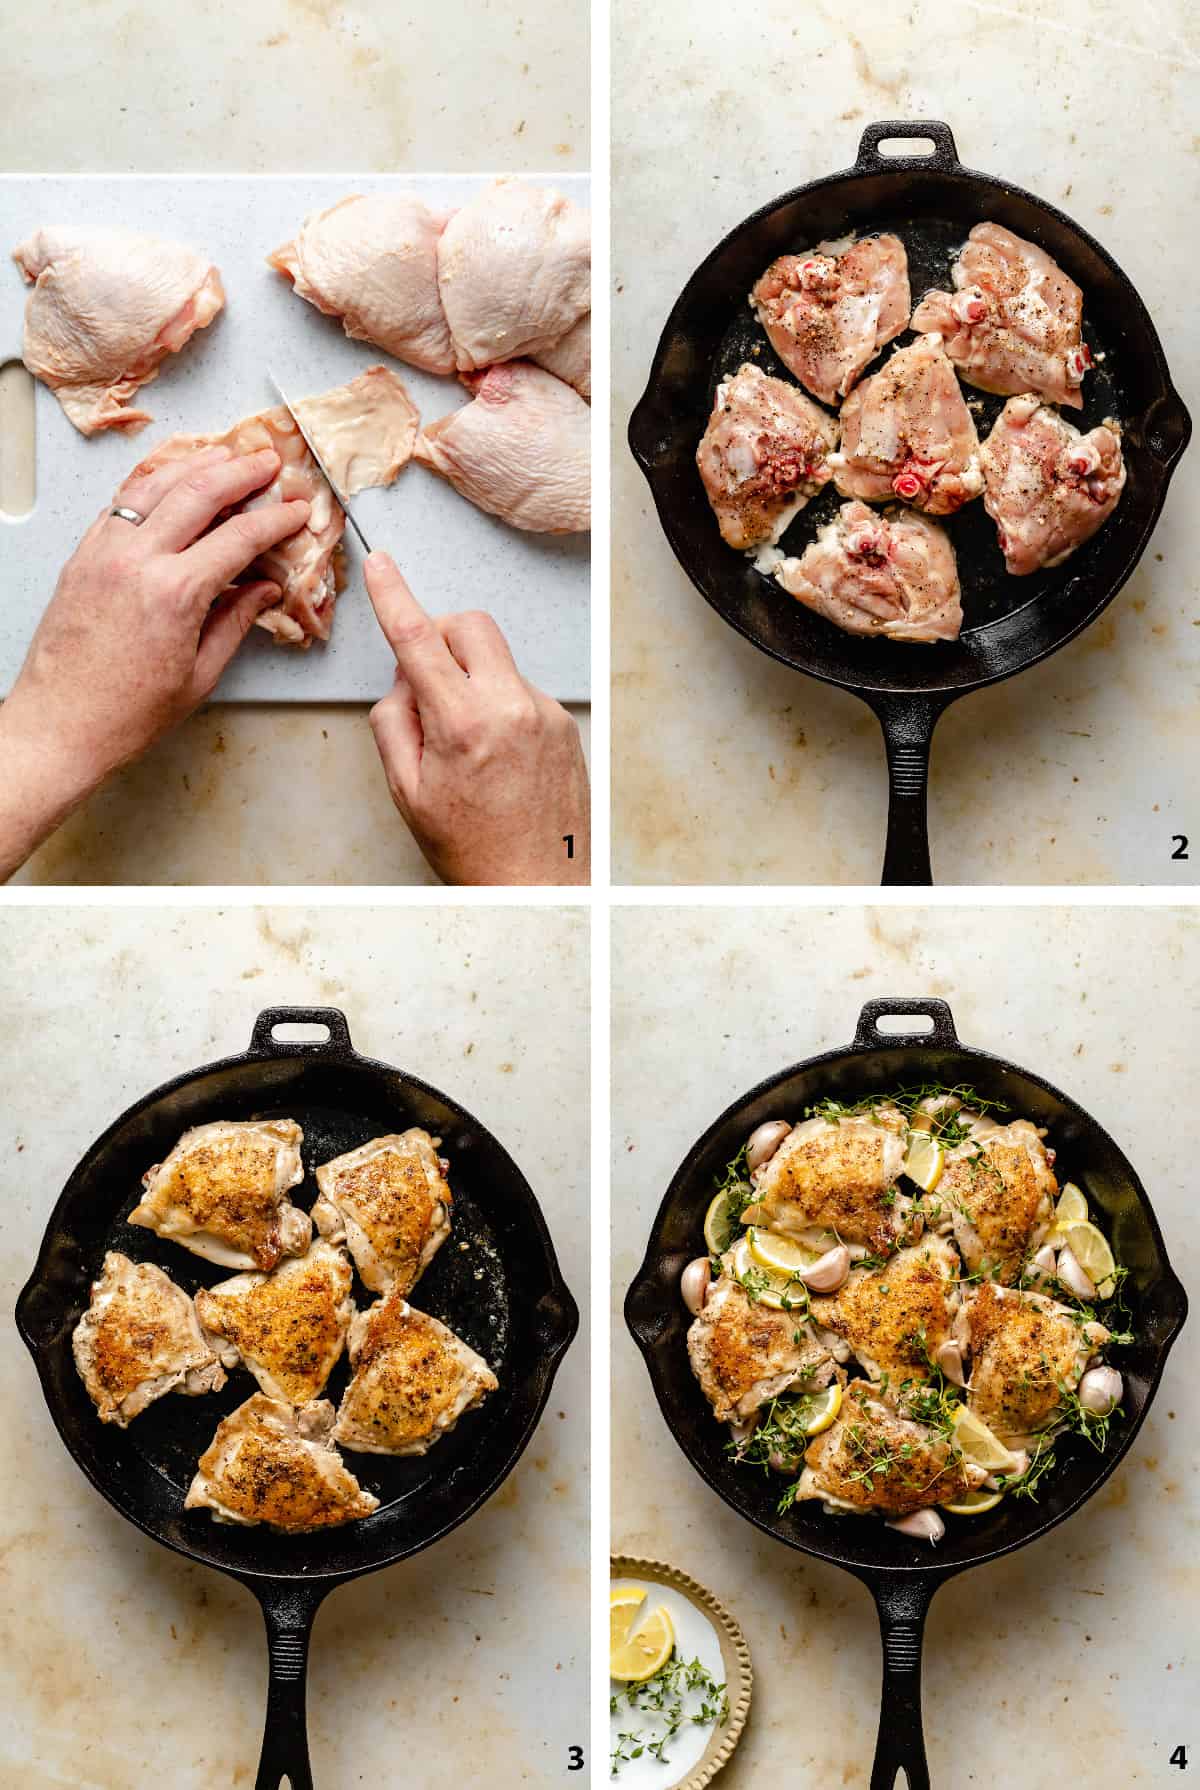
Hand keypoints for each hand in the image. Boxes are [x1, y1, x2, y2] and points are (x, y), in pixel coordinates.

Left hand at [0, 445, 309, 878]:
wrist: (60, 725)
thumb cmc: (125, 714)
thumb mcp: (199, 675)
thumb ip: (235, 622)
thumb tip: (262, 589)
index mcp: (176, 593)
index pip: (240, 537)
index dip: (276, 519)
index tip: (296, 512)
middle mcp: (138, 562)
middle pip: (199, 493)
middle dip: (241, 472)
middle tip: (268, 462)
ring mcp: (105, 553)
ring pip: (156, 485)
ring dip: (195, 464)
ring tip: (224, 456)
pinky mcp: (82, 556)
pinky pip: (121, 503)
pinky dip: (151, 482)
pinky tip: (168, 478)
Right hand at [365, 552, 589, 885]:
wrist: (539, 885)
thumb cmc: (474, 850)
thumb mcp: (409, 791)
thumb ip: (395, 722)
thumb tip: (404, 682)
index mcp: (466, 724)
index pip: (420, 640)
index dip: (394, 595)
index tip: (381, 565)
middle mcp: (513, 709)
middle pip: (472, 627)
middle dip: (442, 635)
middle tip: (425, 677)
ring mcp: (545, 714)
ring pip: (497, 662)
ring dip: (470, 680)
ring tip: (463, 745)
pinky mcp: (564, 725)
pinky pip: (519, 691)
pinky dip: (497, 706)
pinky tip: (493, 756)